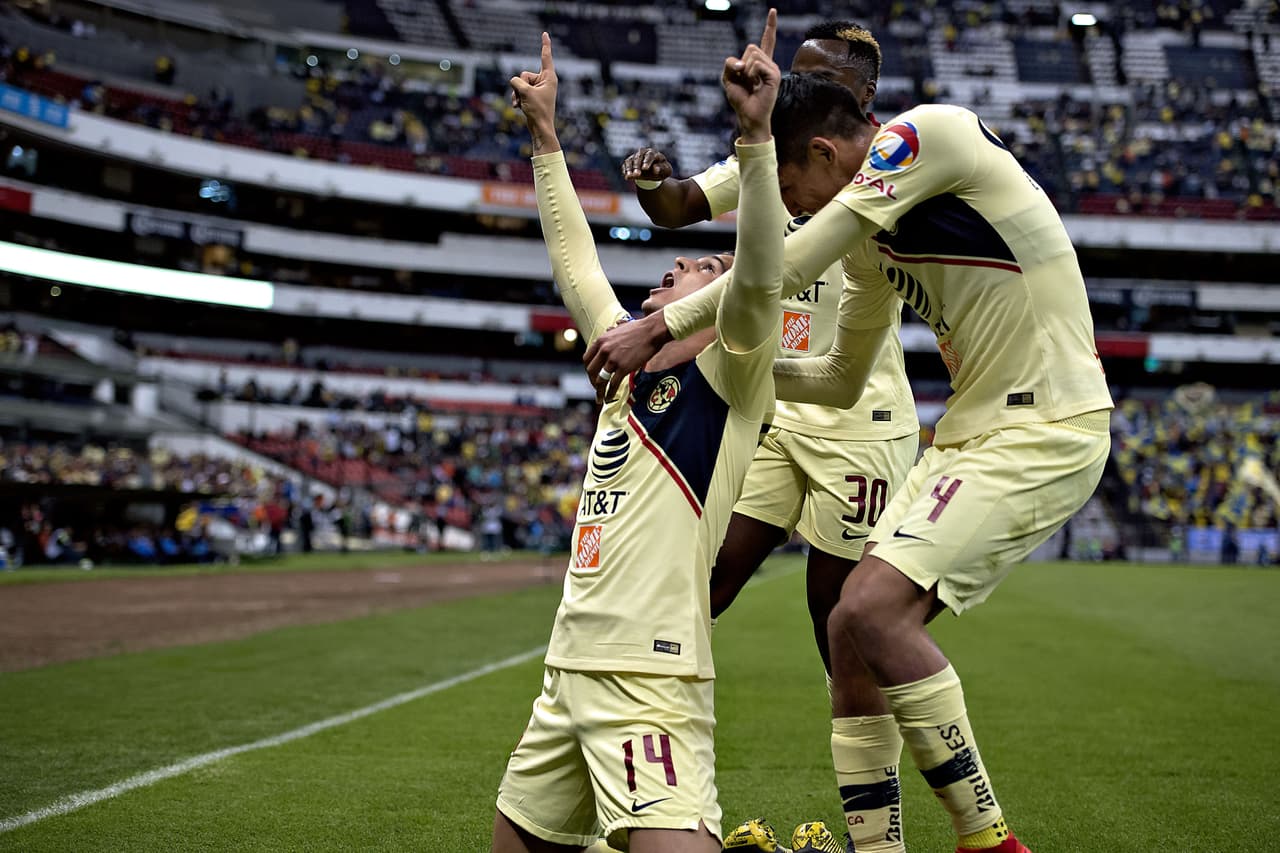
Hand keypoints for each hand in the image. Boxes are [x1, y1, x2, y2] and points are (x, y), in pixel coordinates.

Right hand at [509, 32, 558, 151]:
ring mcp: (538, 88)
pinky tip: (519, 107)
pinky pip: (519, 91)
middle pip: (524, 74)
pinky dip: (517, 98)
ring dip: (517, 94)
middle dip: (520, 86)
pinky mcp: (532, 95)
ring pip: (520, 83)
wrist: (540, 128)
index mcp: (549, 77)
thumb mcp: (525, 92)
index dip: (545, 44)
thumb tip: (514, 82)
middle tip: (526, 98)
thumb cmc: (538, 111)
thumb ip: (517, 81)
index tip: (545, 33)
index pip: (546, 56)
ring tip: (522, 104)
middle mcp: (545, 81)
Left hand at [583, 313, 672, 402]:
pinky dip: (610, 393)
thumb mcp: (618, 329)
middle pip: (591, 371)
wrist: (651, 331)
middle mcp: (604, 350)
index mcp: (601, 341)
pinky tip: (609, 398)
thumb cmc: (638, 329)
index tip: (592, 375)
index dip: (588, 369)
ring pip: (600, 380)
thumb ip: (610, 334)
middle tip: (596, 388)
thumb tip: (607, 332)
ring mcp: (613, 360)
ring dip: (599, 391)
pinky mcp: (623, 368)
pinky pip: (613, 384)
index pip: (586, 359)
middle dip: (592, 382)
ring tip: (600, 398)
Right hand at [621, 147, 673, 183]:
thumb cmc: (661, 171)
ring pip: (630, 160)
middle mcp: (643, 152)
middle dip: (637, 166)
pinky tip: (626, 177)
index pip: (650, 155)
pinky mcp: (629, 162)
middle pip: (638, 157)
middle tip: (637, 175)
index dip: (647, 161)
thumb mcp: (666, 171)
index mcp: (653, 153)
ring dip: (629, 169)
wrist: (654, 173)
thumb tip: (655, 169)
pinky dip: (625, 170)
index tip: (645, 169)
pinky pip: (625, 165)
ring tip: (629, 177)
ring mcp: (635, 156)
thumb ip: (662, 169)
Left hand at [721, 8, 779, 143]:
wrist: (748, 116)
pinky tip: (755, 85)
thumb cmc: (740, 98)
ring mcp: (773, 68)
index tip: (773, 11)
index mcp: (760, 62)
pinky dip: (750, 74)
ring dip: (746, 70)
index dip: (770, 26)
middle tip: (746, 81)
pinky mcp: (774, 76)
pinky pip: (756, 65)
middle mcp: (769, 63)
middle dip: (741, 63)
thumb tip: (743, 62)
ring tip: (751, 84)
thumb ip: (730, 64)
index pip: (766, 40)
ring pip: (752, 55)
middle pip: (751, 47)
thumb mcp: (728, 78)